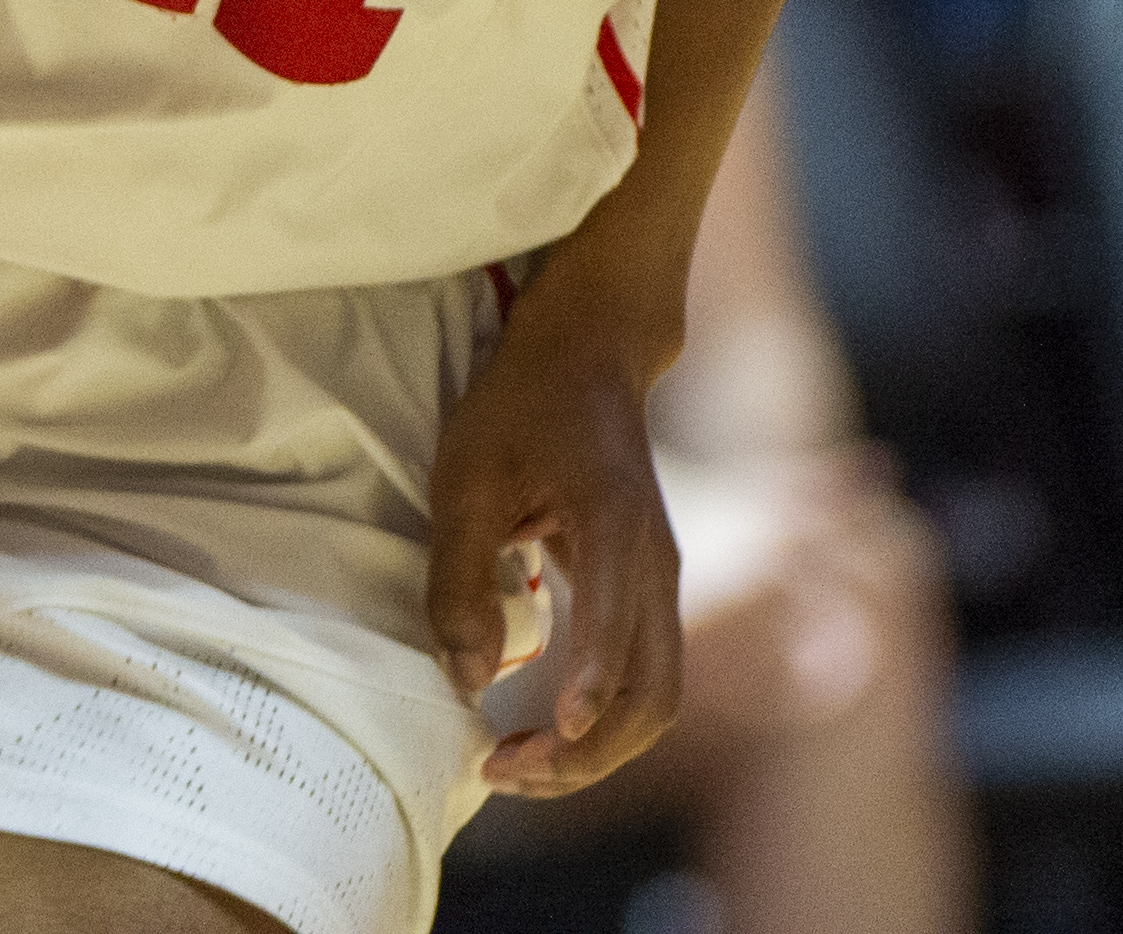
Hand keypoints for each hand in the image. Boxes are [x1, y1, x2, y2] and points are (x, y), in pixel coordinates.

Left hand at [426, 270, 683, 798]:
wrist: (588, 352)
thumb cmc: (521, 406)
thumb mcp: (467, 479)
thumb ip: (461, 580)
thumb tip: (467, 678)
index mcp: (618, 529)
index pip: (617, 630)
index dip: (588, 689)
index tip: (552, 730)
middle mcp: (657, 567)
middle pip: (651, 697)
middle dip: (584, 753)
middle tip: (501, 771)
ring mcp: (661, 583)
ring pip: (655, 699)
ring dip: (594, 749)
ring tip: (515, 766)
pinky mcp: (648, 592)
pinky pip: (643, 678)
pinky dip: (602, 720)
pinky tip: (542, 729)